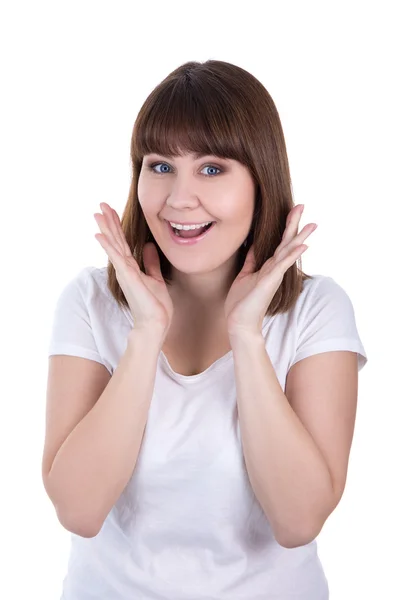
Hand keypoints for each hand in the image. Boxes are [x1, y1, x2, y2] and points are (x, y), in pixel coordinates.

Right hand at [94, 202, 173, 333]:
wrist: (155, 323)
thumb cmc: (155, 305)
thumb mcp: (155, 278)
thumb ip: (150, 262)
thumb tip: (148, 246)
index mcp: (131, 267)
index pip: (122, 242)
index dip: (117, 226)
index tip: (111, 210)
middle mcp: (125, 268)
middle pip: (115, 240)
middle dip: (109, 222)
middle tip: (101, 204)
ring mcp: (125, 272)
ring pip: (114, 246)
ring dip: (106, 229)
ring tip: (97, 213)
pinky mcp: (128, 277)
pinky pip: (117, 258)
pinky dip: (108, 246)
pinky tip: (99, 235)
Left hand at [224, 204, 316, 335]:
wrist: (239, 323)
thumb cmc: (242, 302)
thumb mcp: (245, 275)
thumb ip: (252, 261)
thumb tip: (254, 245)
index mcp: (268, 266)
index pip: (279, 242)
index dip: (285, 226)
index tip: (293, 209)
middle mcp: (273, 269)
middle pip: (286, 242)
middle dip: (294, 224)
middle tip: (302, 205)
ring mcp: (273, 275)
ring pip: (288, 252)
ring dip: (299, 238)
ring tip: (312, 224)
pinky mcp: (269, 282)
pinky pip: (282, 266)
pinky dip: (291, 255)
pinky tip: (302, 246)